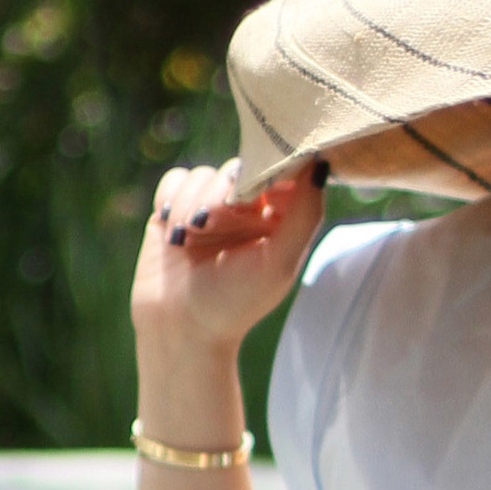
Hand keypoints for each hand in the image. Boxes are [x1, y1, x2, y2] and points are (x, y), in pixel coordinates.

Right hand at [133, 156, 324, 375]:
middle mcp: (246, 209)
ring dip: (192, 205)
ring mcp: (209, 206)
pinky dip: (171, 199)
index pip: (281, 172)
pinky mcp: (175, 207)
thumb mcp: (280, 262)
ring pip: (204, 175)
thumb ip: (306, 213)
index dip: (265, 175)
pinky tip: (171, 229)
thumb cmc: (236, 302)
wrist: (180, 327)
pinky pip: (176, 179)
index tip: (252, 200)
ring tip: (187, 240)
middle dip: (221, 196)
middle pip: (239, 168)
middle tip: (209, 227)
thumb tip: (319, 162)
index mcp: (279, 220)